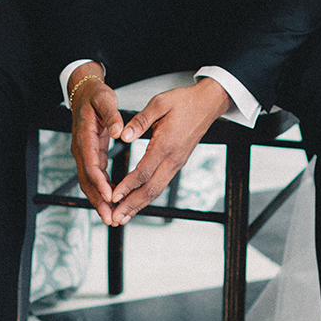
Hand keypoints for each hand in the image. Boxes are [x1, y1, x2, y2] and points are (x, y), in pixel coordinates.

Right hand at [70, 69, 124, 226]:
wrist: (84, 92)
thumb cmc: (95, 96)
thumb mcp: (105, 100)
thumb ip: (112, 115)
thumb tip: (121, 131)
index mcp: (85, 136)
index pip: (91, 164)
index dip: (100, 182)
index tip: (110, 196)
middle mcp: (80, 148)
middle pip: (87, 180)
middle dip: (97, 201)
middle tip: (109, 218)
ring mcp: (83, 153)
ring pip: (88, 182)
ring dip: (98, 200)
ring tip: (110, 217)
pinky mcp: (90, 154)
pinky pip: (93, 176)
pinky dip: (100, 190)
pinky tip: (111, 201)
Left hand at [109, 79, 231, 225]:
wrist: (207, 104)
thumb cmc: (184, 102)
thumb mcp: (160, 103)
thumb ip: (140, 120)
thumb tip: (124, 135)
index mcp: (166, 143)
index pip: (144, 171)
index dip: (128, 185)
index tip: (113, 197)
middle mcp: (173, 158)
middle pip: (151, 189)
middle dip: (131, 205)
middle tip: (115, 218)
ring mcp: (176, 163)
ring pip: (157, 190)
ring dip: (138, 205)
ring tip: (122, 217)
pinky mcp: (177, 164)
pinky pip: (161, 184)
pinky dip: (147, 196)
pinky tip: (136, 202)